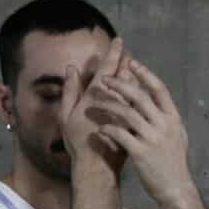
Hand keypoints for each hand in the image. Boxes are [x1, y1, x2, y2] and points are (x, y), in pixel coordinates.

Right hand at [59, 37, 130, 174]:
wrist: (97, 168)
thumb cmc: (77, 142)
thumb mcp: (66, 116)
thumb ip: (70, 91)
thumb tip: (72, 69)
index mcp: (98, 97)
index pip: (108, 69)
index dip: (114, 53)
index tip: (120, 41)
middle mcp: (115, 102)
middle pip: (125, 76)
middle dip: (128, 62)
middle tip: (131, 51)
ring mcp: (127, 114)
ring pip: (135, 90)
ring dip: (136, 77)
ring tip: (136, 68)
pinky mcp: (134, 125)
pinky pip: (139, 106)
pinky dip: (140, 97)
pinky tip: (142, 93)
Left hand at [87, 58, 193, 207]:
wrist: (176, 188)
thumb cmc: (174, 162)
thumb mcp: (177, 135)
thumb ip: (166, 117)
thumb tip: (157, 99)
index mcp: (173, 118)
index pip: (159, 89)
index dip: (145, 74)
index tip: (131, 63)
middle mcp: (164, 125)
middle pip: (140, 96)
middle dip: (120, 84)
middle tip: (104, 79)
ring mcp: (152, 138)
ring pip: (127, 114)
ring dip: (109, 105)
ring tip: (94, 103)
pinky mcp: (141, 153)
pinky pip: (120, 135)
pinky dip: (108, 130)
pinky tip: (99, 129)